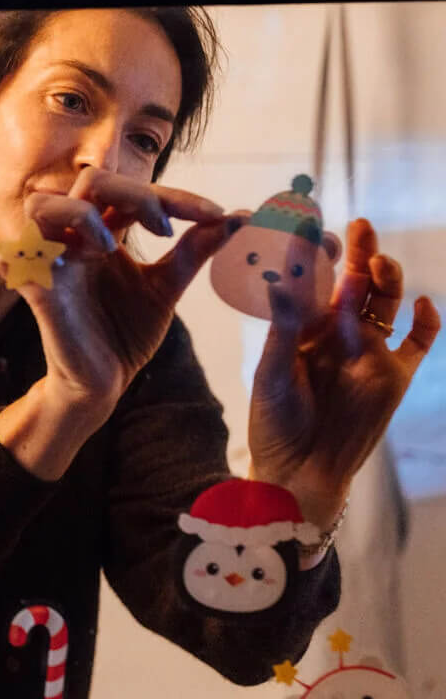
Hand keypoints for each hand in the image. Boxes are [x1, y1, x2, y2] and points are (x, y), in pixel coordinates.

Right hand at [0, 169, 228, 478]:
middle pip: (89, 182)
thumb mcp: (167, 287)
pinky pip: (14, 262)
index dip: (176, 196)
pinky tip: (54, 260)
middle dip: (132, 194)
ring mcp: (53, 262)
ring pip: (40, 206)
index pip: (134, 192)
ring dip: (78, 213)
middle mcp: (75, 239)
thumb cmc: (125, 332)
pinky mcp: (38, 292)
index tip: (215, 215)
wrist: (104, 384)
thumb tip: (240, 218)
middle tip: (165, 229)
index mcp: (105, 232)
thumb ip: (195, 251)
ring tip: (107, 244)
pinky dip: (19, 254)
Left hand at [248, 218, 438, 528]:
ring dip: (386, 280)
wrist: (301, 471)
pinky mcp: (394, 376)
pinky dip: (425, 322)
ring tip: (379, 263)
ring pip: (383, 304)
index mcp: (301, 328)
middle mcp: (336, 334)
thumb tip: (279, 282)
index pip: (313, 281)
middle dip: (358, 254)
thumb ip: (283, 329)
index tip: (314, 229)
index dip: (317, 256)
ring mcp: (367, 352)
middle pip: (353, 284)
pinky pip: (416, 343)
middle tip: (358, 227)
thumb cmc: (276, 422)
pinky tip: (421, 303)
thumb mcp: (273, 372)